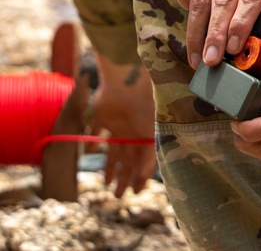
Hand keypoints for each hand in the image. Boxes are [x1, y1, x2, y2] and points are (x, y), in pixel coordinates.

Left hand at [90, 54, 156, 196]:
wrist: (126, 83)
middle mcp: (132, 130)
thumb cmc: (144, 107)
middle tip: (118, 196)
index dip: (140, 176)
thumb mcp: (150, 134)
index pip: (143, 160)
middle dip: (124, 177)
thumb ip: (147, 155)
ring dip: (110, 166)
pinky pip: (96, 130)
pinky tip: (92, 149)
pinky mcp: (102, 115)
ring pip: (113, 150)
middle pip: (127, 158)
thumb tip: (142, 177)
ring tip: (106, 183)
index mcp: (146, 134)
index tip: (136, 192)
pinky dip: (93, 140)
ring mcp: (117, 123)